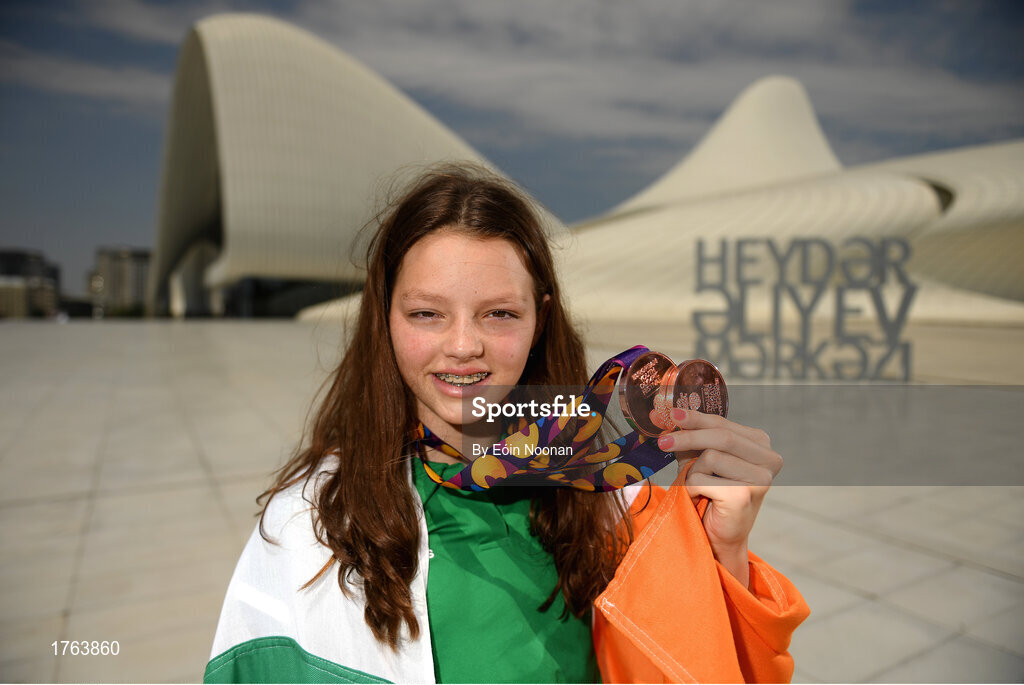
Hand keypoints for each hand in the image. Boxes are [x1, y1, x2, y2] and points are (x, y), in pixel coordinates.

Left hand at [654, 407, 782, 586]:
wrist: (720, 536)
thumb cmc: (710, 493)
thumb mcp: (701, 458)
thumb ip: (690, 436)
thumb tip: (665, 415)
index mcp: (760, 444)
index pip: (724, 423)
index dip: (696, 417)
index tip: (672, 413)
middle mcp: (768, 458)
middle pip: (721, 436)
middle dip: (686, 436)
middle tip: (662, 441)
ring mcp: (760, 478)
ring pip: (710, 457)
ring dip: (693, 473)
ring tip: (700, 488)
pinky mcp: (745, 495)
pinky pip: (702, 479)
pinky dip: (693, 489)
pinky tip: (703, 500)